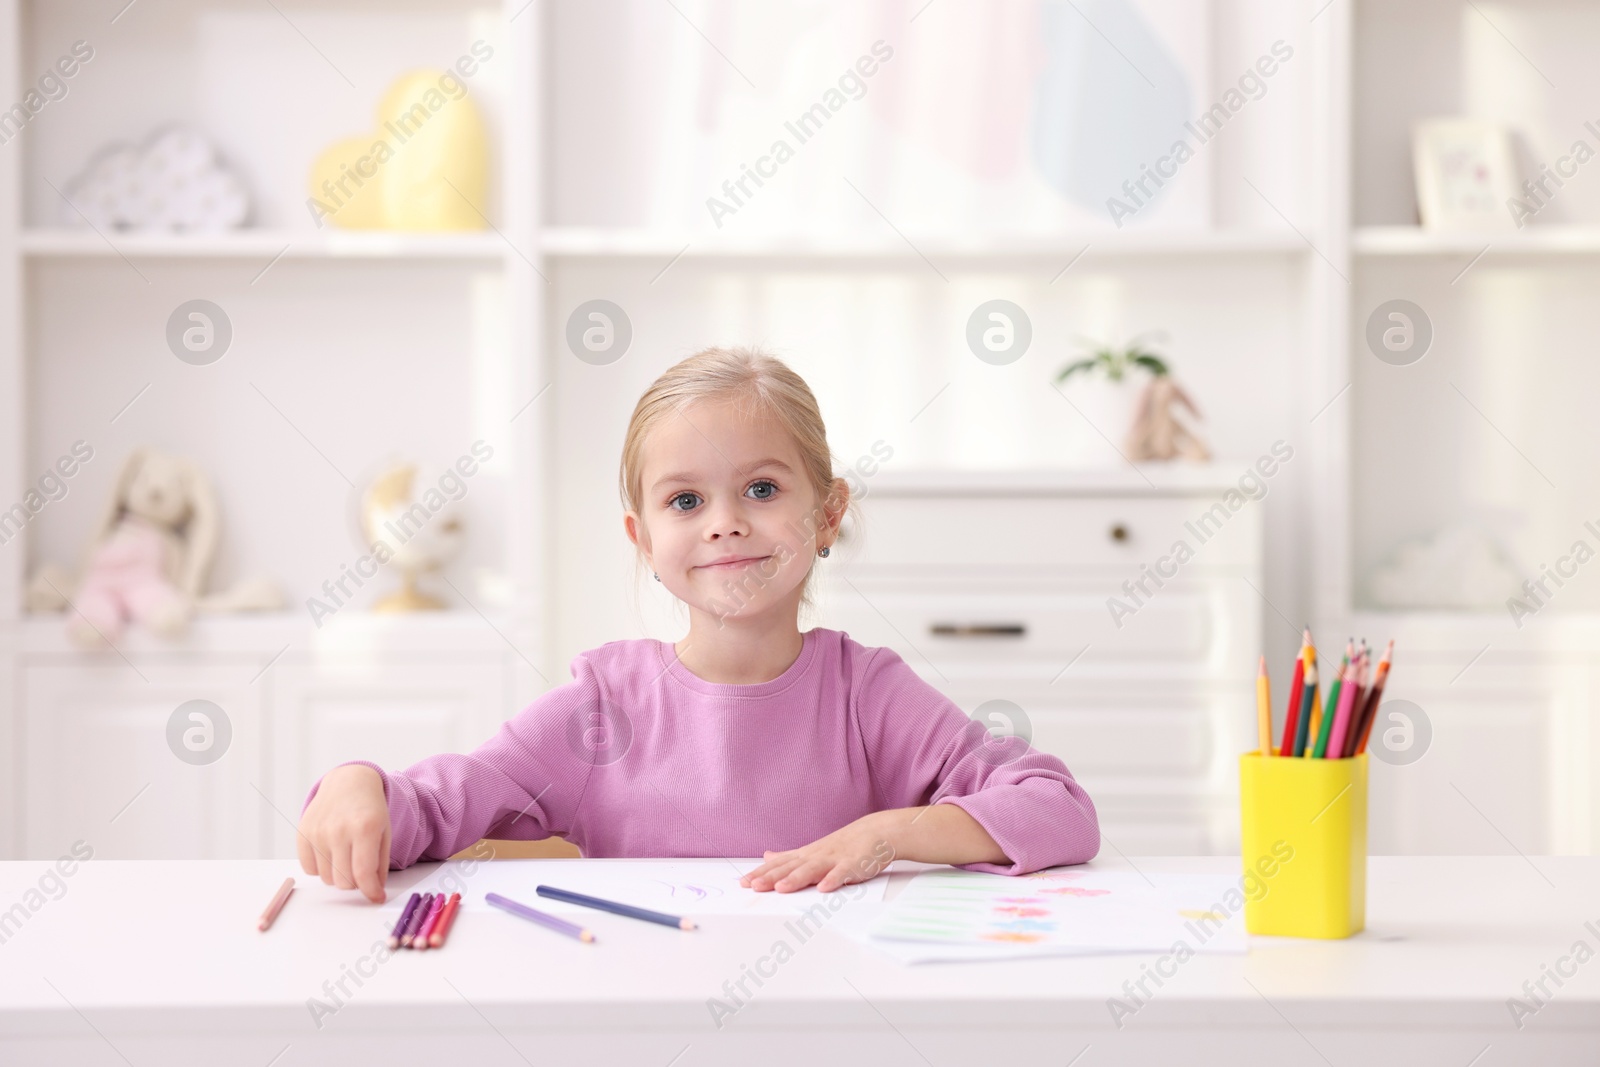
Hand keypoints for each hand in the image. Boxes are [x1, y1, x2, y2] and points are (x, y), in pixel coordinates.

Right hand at [296, 764, 390, 902]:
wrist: (349, 783)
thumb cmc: (370, 810)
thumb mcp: (384, 832)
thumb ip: (380, 864)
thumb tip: (374, 892)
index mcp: (365, 828)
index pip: (363, 874)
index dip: (371, 892)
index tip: (376, 897)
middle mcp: (338, 830)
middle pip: (344, 881)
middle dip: (356, 882)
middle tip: (362, 870)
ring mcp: (318, 832)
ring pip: (327, 879)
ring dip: (338, 876)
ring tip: (347, 857)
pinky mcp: (303, 833)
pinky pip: (310, 870)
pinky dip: (321, 868)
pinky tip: (331, 853)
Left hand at [740, 813, 896, 893]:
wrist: (876, 832)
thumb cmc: (843, 845)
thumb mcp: (812, 850)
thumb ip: (789, 856)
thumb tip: (766, 856)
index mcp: (806, 855)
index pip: (779, 865)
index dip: (761, 873)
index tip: (743, 883)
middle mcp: (816, 856)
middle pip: (791, 867)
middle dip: (772, 877)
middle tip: (753, 886)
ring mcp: (834, 859)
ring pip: (813, 869)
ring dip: (797, 878)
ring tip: (781, 888)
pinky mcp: (853, 865)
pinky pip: (843, 873)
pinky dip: (834, 880)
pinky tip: (824, 889)